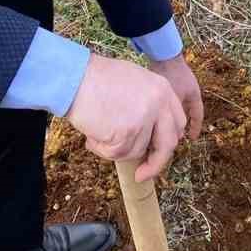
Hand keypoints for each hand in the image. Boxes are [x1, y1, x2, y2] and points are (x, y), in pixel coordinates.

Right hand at [67, 54, 186, 182]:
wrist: (73, 76)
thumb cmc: (95, 78)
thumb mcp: (133, 82)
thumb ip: (148, 104)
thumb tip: (150, 133)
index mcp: (163, 89)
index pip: (178, 124)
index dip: (167, 142)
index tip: (156, 153)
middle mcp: (159, 104)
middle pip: (167, 144)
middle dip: (155, 163)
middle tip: (141, 175)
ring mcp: (144, 119)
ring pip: (136, 151)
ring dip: (115, 148)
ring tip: (97, 130)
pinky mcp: (127, 132)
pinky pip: (117, 154)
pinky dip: (101, 149)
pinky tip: (91, 134)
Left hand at [149, 54, 203, 140]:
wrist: (163, 53)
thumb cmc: (171, 75)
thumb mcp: (174, 97)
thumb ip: (174, 114)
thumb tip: (172, 132)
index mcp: (194, 95)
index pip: (198, 116)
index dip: (196, 128)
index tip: (193, 138)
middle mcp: (189, 90)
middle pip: (186, 112)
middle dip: (180, 123)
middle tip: (173, 135)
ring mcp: (179, 85)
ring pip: (176, 107)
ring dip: (171, 116)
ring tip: (162, 126)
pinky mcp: (168, 80)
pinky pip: (167, 99)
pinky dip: (163, 107)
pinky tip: (153, 112)